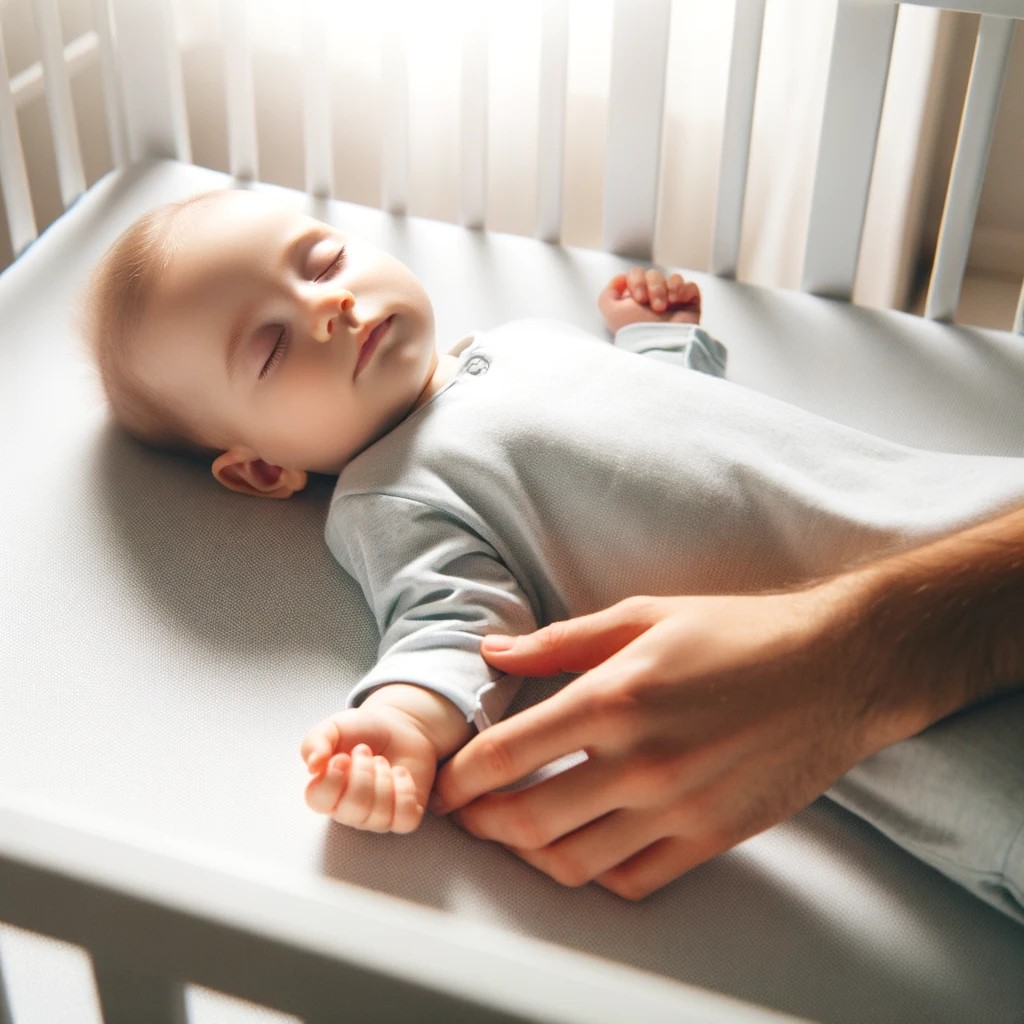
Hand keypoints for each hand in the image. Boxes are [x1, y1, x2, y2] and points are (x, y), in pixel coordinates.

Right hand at [302, 685, 469, 832]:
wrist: (397, 726)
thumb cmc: (361, 731)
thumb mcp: (333, 727)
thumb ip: (315, 742)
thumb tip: (312, 766)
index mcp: (325, 792)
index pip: (319, 800)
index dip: (332, 778)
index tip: (343, 757)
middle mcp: (348, 811)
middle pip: (353, 808)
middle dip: (364, 772)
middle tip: (365, 751)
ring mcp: (376, 817)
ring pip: (380, 814)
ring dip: (384, 777)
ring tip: (382, 761)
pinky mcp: (403, 816)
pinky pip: (406, 818)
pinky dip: (405, 790)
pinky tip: (400, 773)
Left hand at [433, 590, 886, 898]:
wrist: (835, 667)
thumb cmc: (738, 632)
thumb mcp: (644, 614)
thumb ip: (560, 640)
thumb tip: (494, 652)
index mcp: (615, 697)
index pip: (509, 754)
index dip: (463, 777)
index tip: (446, 784)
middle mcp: (641, 761)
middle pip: (529, 820)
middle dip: (482, 823)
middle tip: (468, 814)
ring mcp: (678, 807)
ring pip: (575, 861)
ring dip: (528, 856)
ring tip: (514, 835)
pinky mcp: (712, 836)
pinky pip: (634, 879)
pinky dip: (593, 874)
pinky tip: (581, 848)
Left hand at [598, 266, 700, 332]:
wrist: (658, 343)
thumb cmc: (635, 330)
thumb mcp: (610, 311)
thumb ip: (608, 293)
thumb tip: (621, 279)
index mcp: (637, 299)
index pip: (637, 274)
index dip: (637, 280)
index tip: (638, 298)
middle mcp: (654, 299)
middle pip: (653, 274)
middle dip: (652, 287)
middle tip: (652, 306)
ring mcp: (673, 301)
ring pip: (671, 278)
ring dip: (664, 289)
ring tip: (662, 308)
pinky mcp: (690, 304)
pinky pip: (689, 286)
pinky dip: (681, 289)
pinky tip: (675, 300)